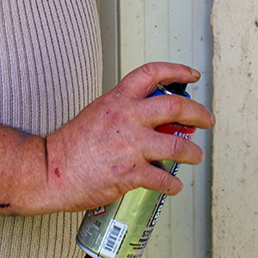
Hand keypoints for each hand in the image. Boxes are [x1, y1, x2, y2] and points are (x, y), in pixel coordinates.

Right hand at [36, 62, 214, 212]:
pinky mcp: (130, 173)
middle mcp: (127, 117)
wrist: (50, 170)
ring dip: (193, 152)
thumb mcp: (98, 113)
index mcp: (118, 99)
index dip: (177, 71)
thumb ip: (123, 112)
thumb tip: (149, 119)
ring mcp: (130, 145)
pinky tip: (175, 186)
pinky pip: (163, 179)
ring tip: (196, 156)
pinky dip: (173, 184)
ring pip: (178, 146)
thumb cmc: (71, 145)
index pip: (152, 74)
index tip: (192, 75)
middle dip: (198, 113)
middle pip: (176, 107)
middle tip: (207, 120)